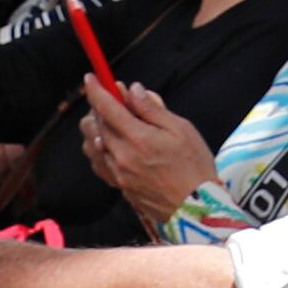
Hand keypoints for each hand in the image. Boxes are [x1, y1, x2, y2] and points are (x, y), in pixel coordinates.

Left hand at [77, 74, 212, 224]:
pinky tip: (111, 144)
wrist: (196, 209)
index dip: (96, 89)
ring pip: (93, 143)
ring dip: (98, 127)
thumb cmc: (194, 167)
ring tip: (116, 122)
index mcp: (137, 138)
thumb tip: (133, 90)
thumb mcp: (181, 129)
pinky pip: (98, 163)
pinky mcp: (119, 186)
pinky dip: (99, 148)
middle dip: (101, 106)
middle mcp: (121, 156)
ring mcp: (118, 173)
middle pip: (96, 124)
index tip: (91, 78)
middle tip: (118, 100)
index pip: (106, 108)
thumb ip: (152, 108)